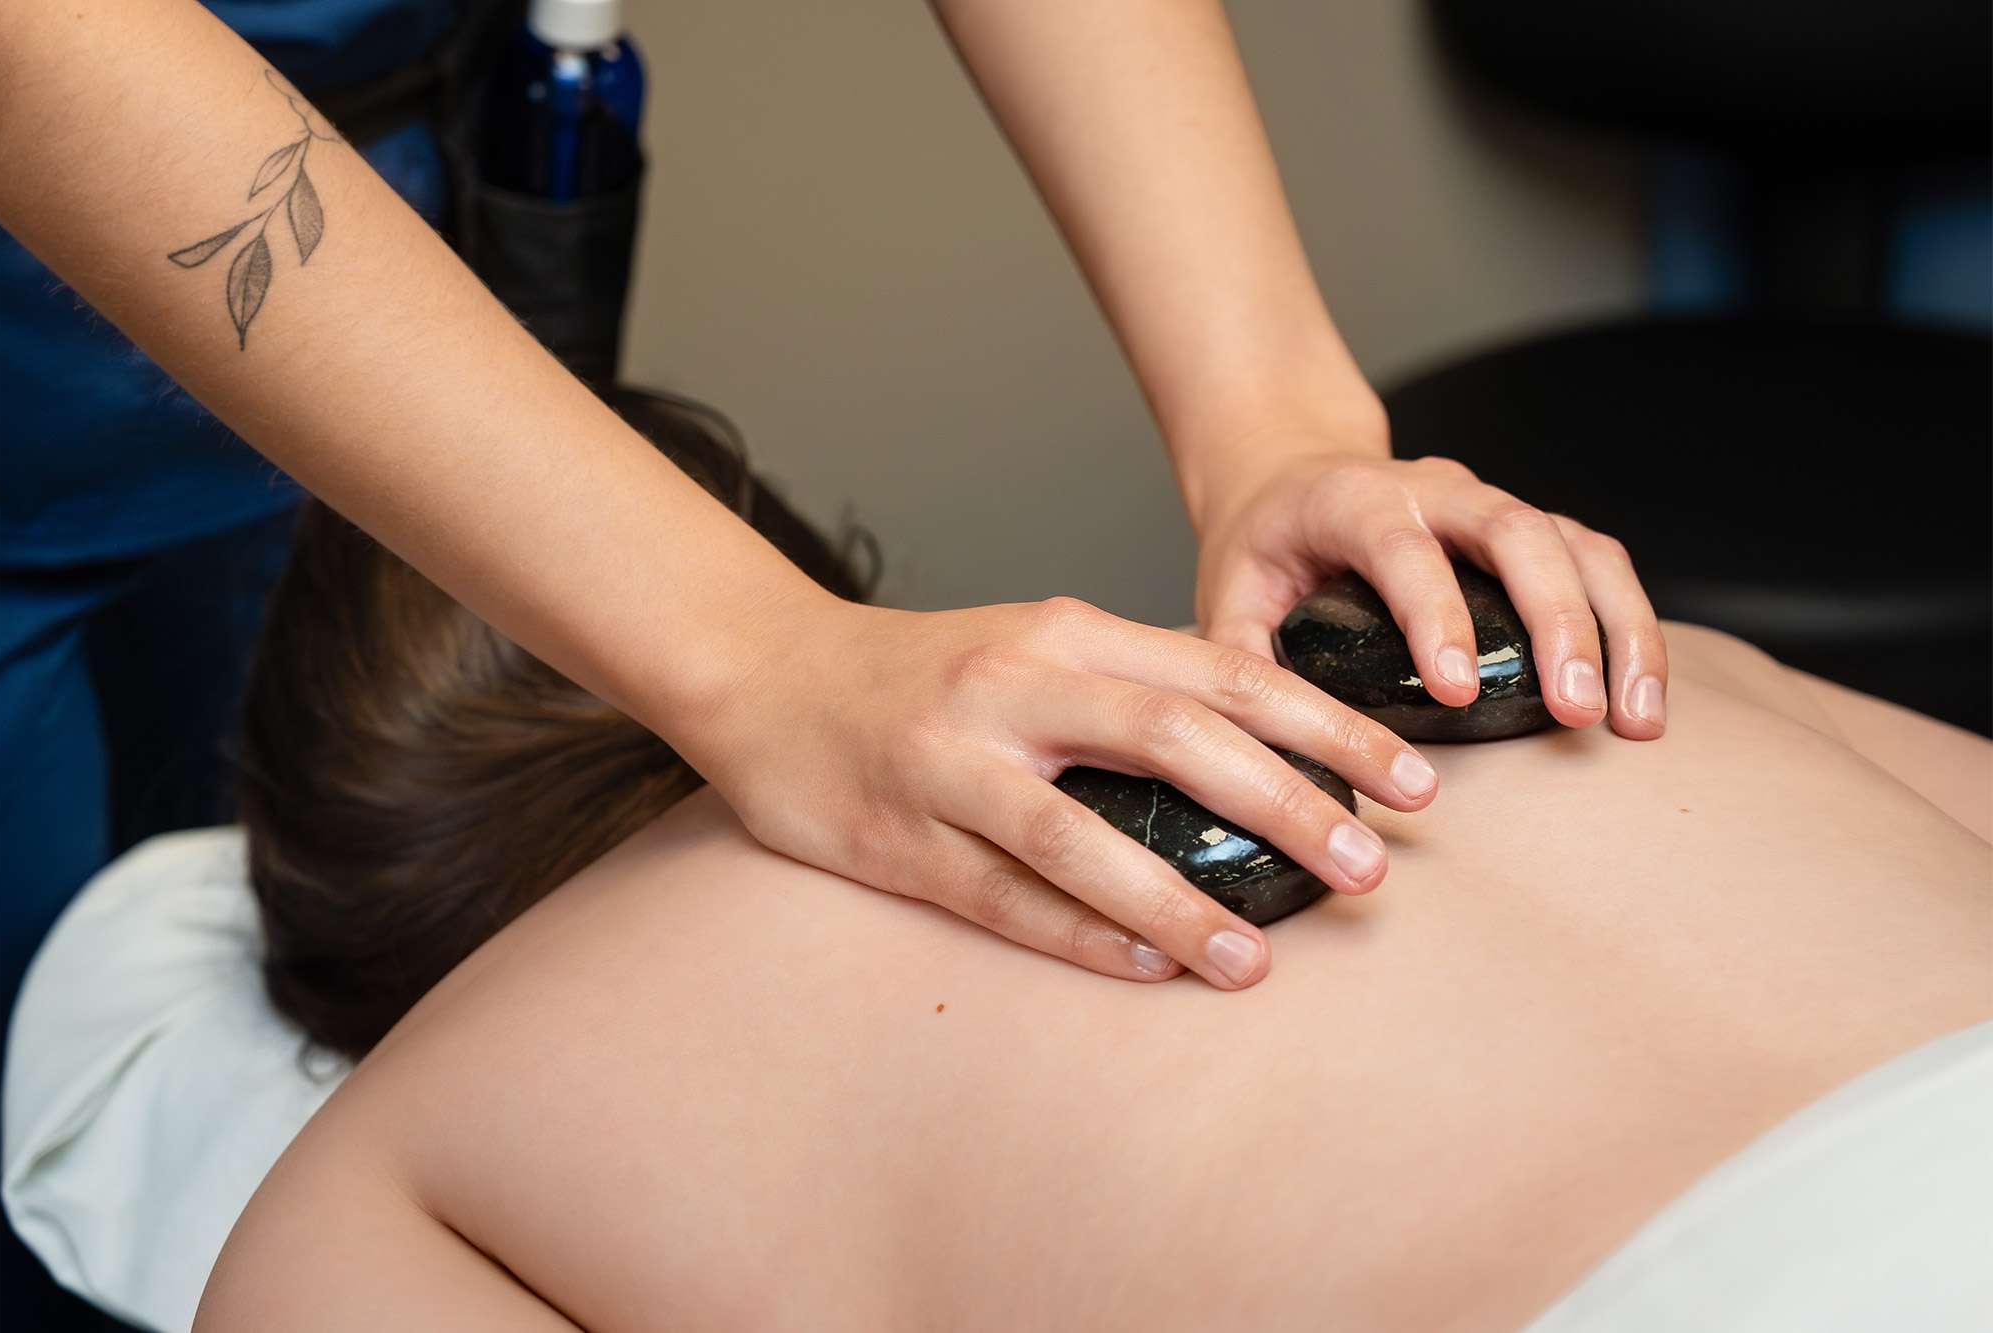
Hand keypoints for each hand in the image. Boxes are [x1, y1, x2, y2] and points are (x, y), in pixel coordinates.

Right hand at [690, 593, 1443, 990]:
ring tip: (1256, 959)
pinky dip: (1079, 935)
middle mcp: (1016, 687)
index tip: (1411, 780)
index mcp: (1067, 632)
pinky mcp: (902, 838)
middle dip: (1288, 808)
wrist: (767, 673)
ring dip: (1181, 901)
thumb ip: (1137, 682)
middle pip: (1176, 743)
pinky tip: (1145, 968)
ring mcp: (954, 765)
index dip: (1329, 728)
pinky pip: (1003, 897)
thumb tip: (1268, 741)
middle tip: (1369, 872)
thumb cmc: (924, 669)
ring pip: (1084, 837)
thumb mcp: (1035, 644)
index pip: (1226, 675)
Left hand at [1189, 432, 1667, 738]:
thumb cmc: (1264, 542)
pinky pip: (1599, 565)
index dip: (1436, 615)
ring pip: (1578, 546)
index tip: (1459, 693)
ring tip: (1635, 721)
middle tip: (1577, 712)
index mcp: (1353, 500)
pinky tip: (1641, 701)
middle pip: (1517, 533)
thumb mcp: (1226, 590)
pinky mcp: (1533, 532)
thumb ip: (1238, 655)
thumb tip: (1261, 744)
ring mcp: (1492, 506)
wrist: (1292, 473)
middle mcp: (1436, 490)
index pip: (1404, 549)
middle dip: (1558, 622)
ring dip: (1618, 630)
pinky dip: (1631, 629)